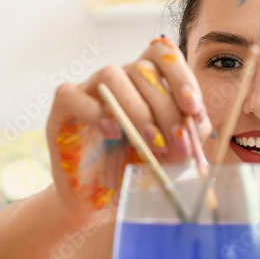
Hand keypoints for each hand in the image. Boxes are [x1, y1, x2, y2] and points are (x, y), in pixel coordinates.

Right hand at [44, 36, 211, 222]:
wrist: (100, 204)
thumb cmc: (134, 172)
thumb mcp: (172, 152)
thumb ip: (188, 131)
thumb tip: (197, 116)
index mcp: (144, 83)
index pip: (161, 54)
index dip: (180, 75)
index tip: (193, 108)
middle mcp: (117, 80)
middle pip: (143, 69)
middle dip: (166, 108)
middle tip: (177, 144)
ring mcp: (87, 90)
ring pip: (112, 75)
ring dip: (138, 110)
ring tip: (150, 144)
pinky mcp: (62, 110)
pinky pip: (73, 95)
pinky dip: (96, 112)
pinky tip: (113, 134)